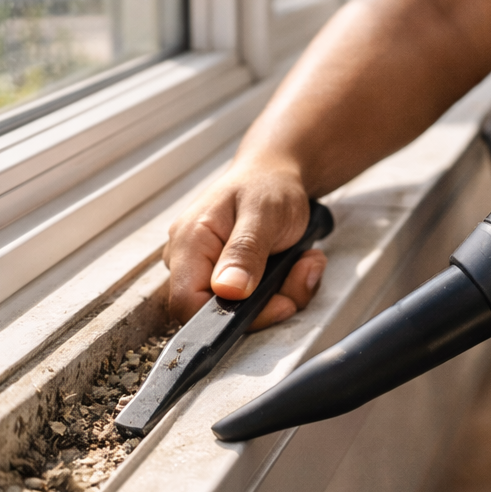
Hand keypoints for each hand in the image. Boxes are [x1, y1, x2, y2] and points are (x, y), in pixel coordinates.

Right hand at [164, 157, 327, 328]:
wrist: (278, 174)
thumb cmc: (268, 184)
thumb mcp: (263, 213)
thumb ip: (245, 252)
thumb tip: (229, 291)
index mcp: (189, 242)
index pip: (187, 304)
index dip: (229, 317)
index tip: (275, 303)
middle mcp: (190, 260)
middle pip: (217, 314)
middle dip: (268, 304)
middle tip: (301, 271)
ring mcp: (208, 270)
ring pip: (241, 312)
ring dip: (284, 293)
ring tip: (303, 260)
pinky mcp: (228, 278)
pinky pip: (253, 304)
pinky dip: (283, 290)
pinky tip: (296, 263)